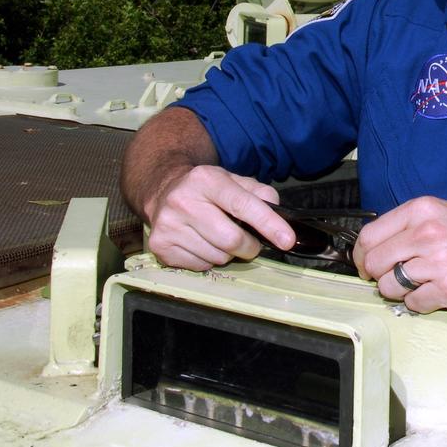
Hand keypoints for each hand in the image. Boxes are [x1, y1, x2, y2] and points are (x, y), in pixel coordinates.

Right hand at [144, 164, 294, 270]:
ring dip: (228, 254)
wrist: (163, 191)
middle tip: (251, 243)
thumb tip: (279, 216)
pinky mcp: (160, 247)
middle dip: (250, 247)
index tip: (287, 240)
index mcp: (206, 180)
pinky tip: (202, 243)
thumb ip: (260, 194)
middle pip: (231, 240)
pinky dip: (209, 260)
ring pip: (217, 257)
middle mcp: (182, 201)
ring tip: (220, 237)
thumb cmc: (207, 189)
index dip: (268, 224)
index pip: (243, 205)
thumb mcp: (234, 181)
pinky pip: (200, 266)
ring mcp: (168, 225)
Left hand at [351, 196, 446, 312]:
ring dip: (402, 292)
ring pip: (390, 287)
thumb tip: (374, 250)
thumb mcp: (446, 215)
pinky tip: (441, 293)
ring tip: (425, 284)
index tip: (366, 266)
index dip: (361, 256)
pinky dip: (423, 304)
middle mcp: (427, 233)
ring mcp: (438, 262)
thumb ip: (410, 228)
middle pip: (374, 263)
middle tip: (395, 279)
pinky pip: (414, 304)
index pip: (369, 236)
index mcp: (422, 210)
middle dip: (379, 276)